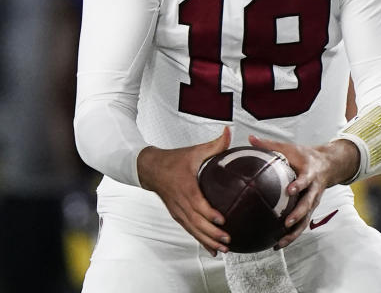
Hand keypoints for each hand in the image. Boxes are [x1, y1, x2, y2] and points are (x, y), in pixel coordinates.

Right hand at [136, 126, 231, 256]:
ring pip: (193, 229)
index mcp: (186, 186)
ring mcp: (178, 211)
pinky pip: (190, 230)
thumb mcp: (195, 150)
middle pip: (196, 222)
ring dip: (207, 240)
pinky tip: (212, 250)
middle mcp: (181, 202)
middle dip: (212, 233)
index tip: (222, 220)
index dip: (209, 213)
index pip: (198, 203)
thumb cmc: (174, 160)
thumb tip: (230, 132)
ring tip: (223, 249)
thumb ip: (215, 144)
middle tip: (228, 240)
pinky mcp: (177, 215)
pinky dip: (200, 240)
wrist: (150, 169)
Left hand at [249, 134, 358, 248]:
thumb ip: (270, 145)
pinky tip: (278, 244)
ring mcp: (313, 201)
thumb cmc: (304, 156)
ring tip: (280, 241)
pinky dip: (292, 235)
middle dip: (299, 214)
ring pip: (306, 219)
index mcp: (310, 173)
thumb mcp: (290, 148)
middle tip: (287, 223)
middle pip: (308, 204)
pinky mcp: (310, 209)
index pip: (305, 180)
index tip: (290, 190)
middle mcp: (314, 189)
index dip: (299, 185)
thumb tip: (250, 139)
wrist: (328, 164)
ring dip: (295, 231)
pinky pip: (303, 224)